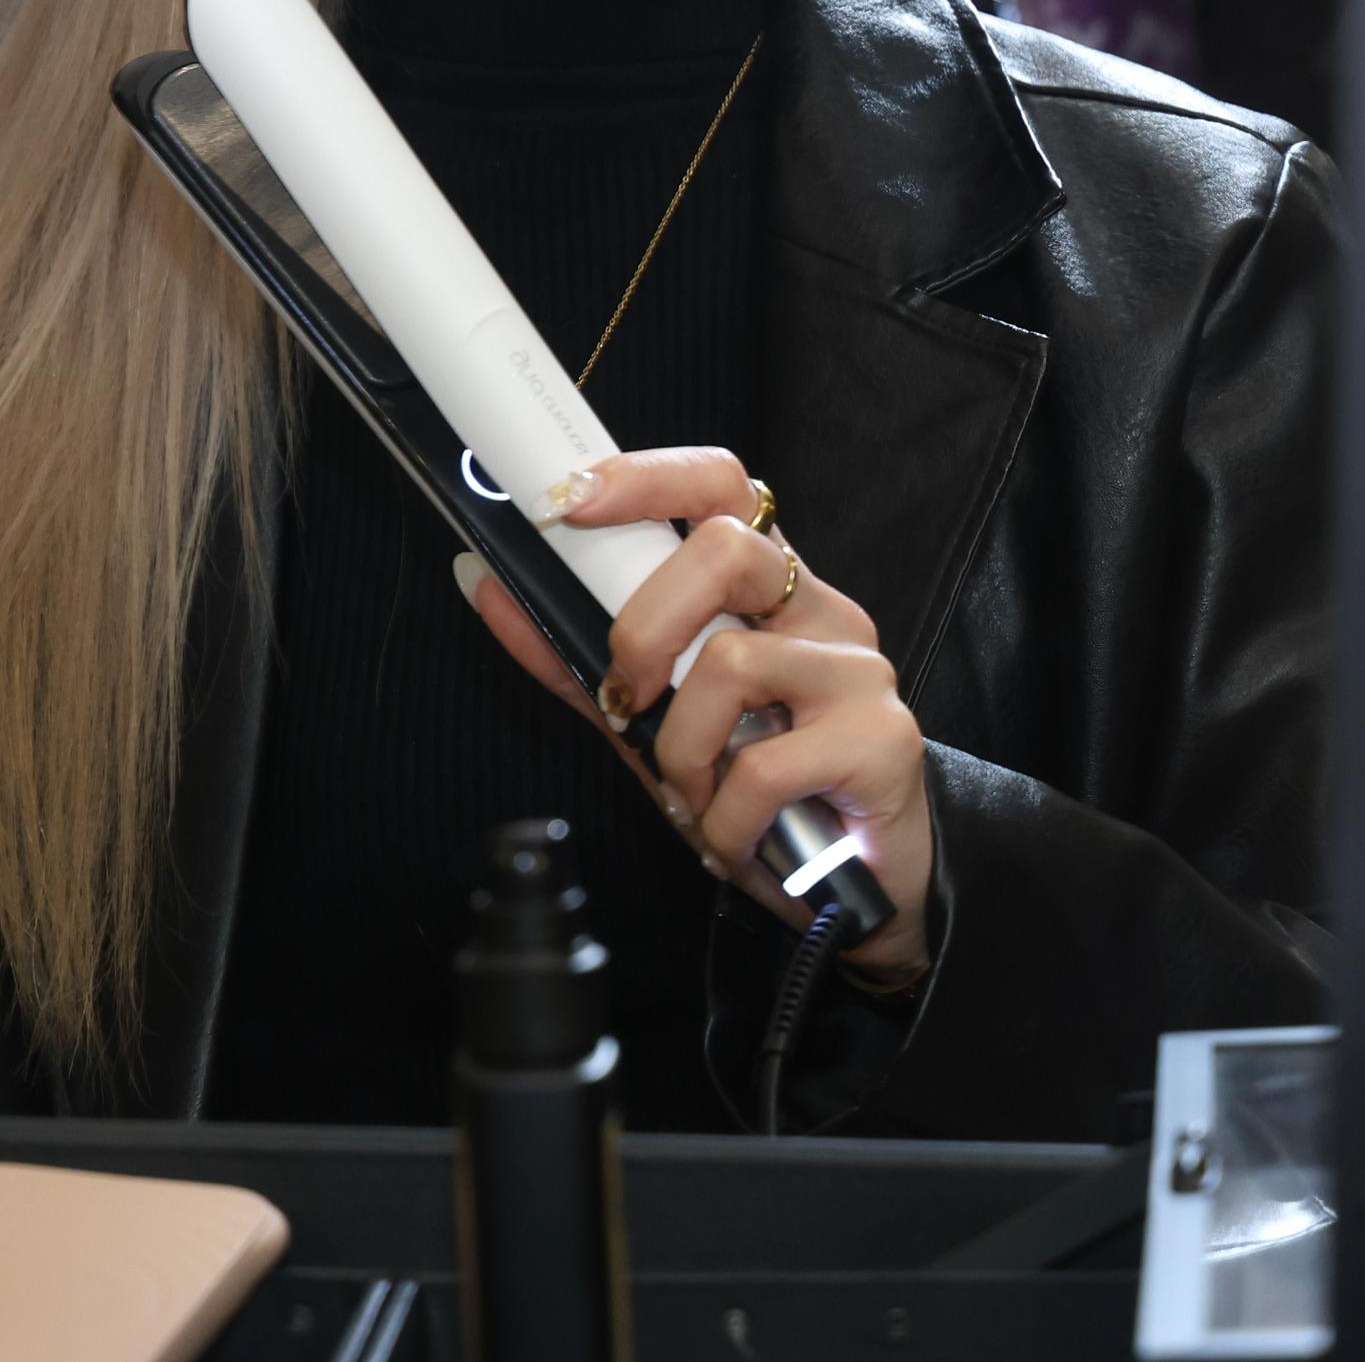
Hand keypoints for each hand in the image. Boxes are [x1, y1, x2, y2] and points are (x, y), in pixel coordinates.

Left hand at [458, 445, 932, 983]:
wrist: (850, 888)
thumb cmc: (747, 785)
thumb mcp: (646, 714)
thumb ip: (572, 650)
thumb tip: (481, 579)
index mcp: (765, 588)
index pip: (720, 486)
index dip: (646, 478)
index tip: (570, 499)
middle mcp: (820, 610)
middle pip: (726, 551)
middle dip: (643, 628)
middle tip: (628, 698)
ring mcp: (858, 669)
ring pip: (732, 661)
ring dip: (681, 749)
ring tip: (695, 793)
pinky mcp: (883, 739)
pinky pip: (763, 765)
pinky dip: (723, 817)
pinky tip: (734, 835)